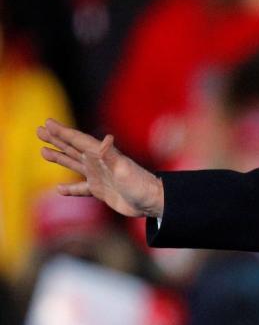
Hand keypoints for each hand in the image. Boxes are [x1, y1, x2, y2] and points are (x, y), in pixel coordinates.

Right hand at [37, 118, 164, 217]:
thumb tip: (106, 138)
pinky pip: (81, 188)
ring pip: (74, 164)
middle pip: (73, 148)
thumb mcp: (124, 169)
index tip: (47, 122)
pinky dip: (70, 189)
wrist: (152, 202)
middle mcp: (99, 163)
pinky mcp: (101, 191)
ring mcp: (99, 176)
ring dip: (59, 157)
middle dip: (56, 139)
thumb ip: (112, 155)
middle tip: (40, 130)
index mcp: (102, 155)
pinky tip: (59, 189)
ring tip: (43, 152)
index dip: (62, 132)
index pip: (78, 140)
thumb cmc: (140, 184)